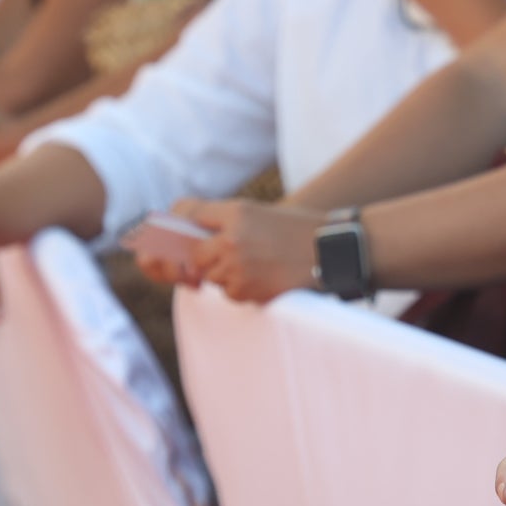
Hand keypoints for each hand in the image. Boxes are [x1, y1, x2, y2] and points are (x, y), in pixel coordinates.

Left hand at [169, 196, 324, 302]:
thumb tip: (184, 241)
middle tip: (225, 259)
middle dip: (203, 260)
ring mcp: (238, 265)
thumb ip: (222, 222)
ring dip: (225, 276)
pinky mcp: (246, 288)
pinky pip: (228, 293)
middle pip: (193, 254)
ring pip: (210, 277)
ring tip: (257, 265)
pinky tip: (265, 278)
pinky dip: (242, 289)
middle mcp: (232, 237)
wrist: (332, 250)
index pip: (187, 214)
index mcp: (236, 212)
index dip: (177, 227)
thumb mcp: (257, 214)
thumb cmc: (295, 230)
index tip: (173, 237)